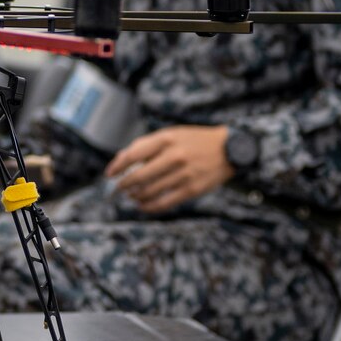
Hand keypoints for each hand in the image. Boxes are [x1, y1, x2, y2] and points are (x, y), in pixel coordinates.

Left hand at [106, 126, 232, 213]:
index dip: (117, 166)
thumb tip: (121, 160)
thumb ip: (147, 145)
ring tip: (132, 197)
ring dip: (136, 197)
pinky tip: (143, 206)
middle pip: (139, 176)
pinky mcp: (193, 189)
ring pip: (151, 191)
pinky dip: (150, 207)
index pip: (133, 154)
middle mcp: (174, 156)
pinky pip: (165, 202)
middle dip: (124, 185)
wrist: (231, 149)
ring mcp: (184, 174)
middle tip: (118, 190)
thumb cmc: (195, 141)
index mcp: (166, 139)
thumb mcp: (171, 134)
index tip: (109, 174)